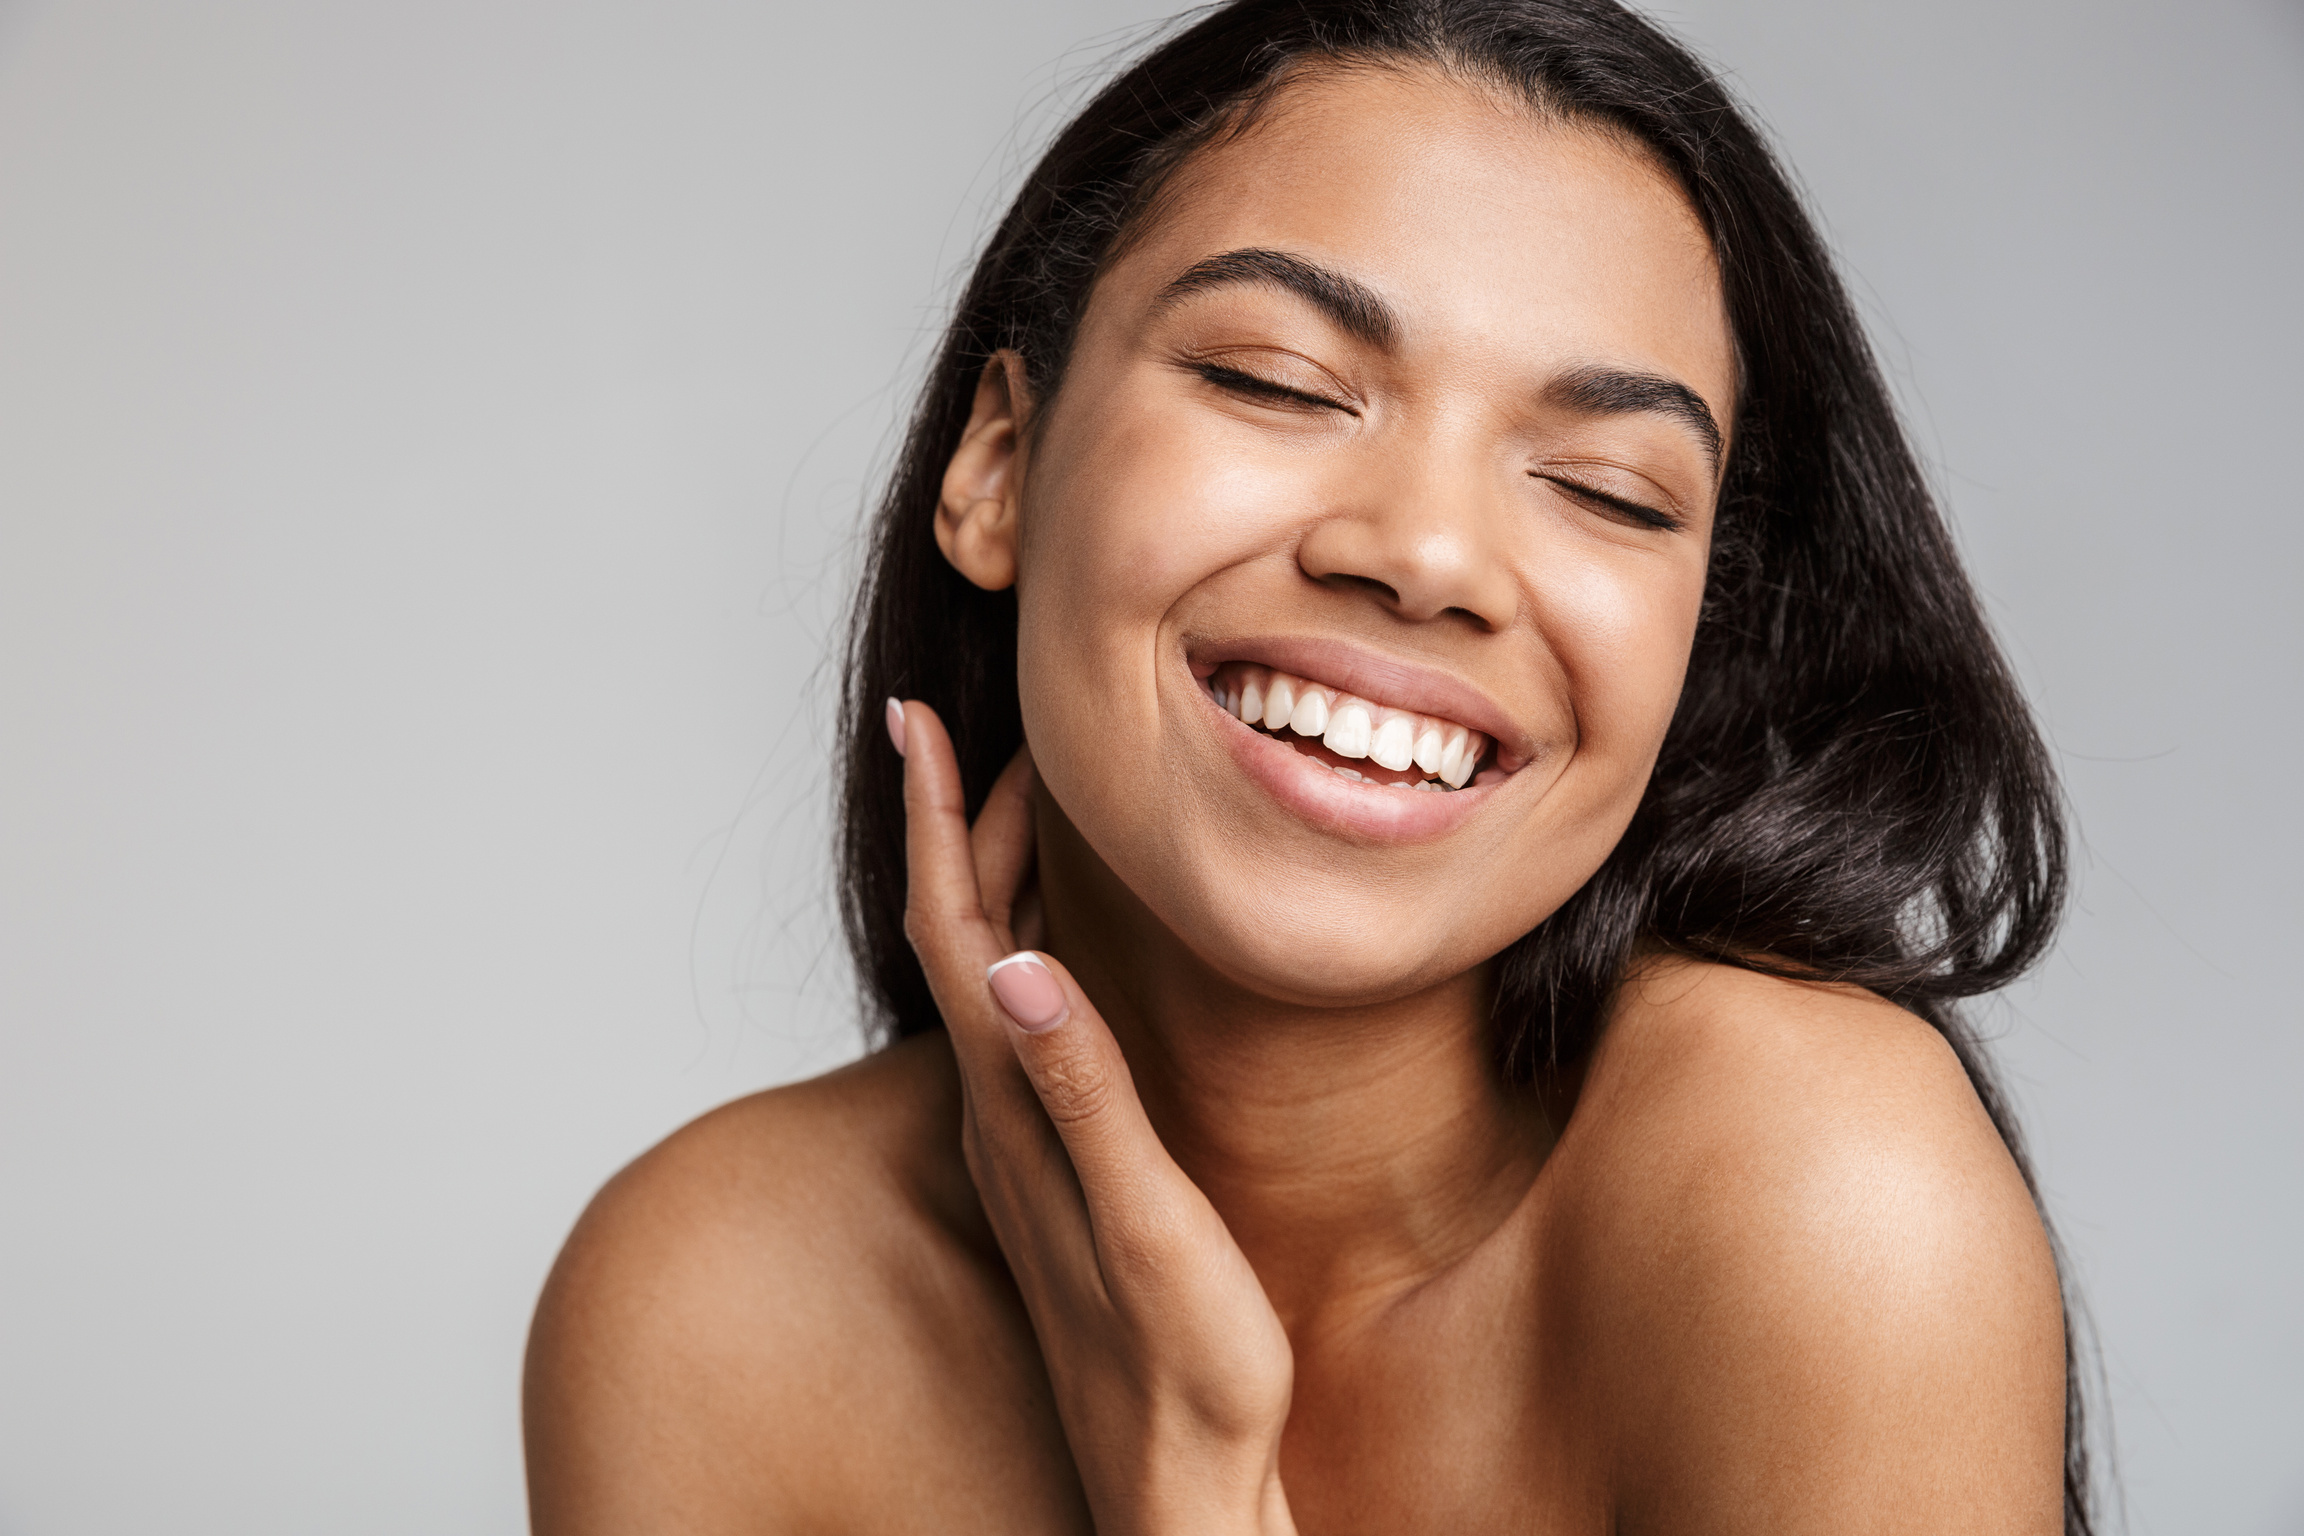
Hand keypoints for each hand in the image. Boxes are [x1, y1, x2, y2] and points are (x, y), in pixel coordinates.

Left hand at [889, 698, 1297, 1535]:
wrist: (1178, 1490)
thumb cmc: (1184, 1372)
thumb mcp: (1146, 1229)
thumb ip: (1083, 1099)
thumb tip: (1016, 967)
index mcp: (1015, 1111)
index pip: (953, 932)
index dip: (936, 820)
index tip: (916, 718)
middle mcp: (1002, 1119)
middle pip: (963, 938)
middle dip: (965, 823)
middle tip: (985, 726)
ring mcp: (1025, 1148)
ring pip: (991, 978)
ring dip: (993, 881)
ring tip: (1024, 807)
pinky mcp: (1059, 1173)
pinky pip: (1024, 1025)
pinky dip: (1030, 950)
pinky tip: (1062, 952)